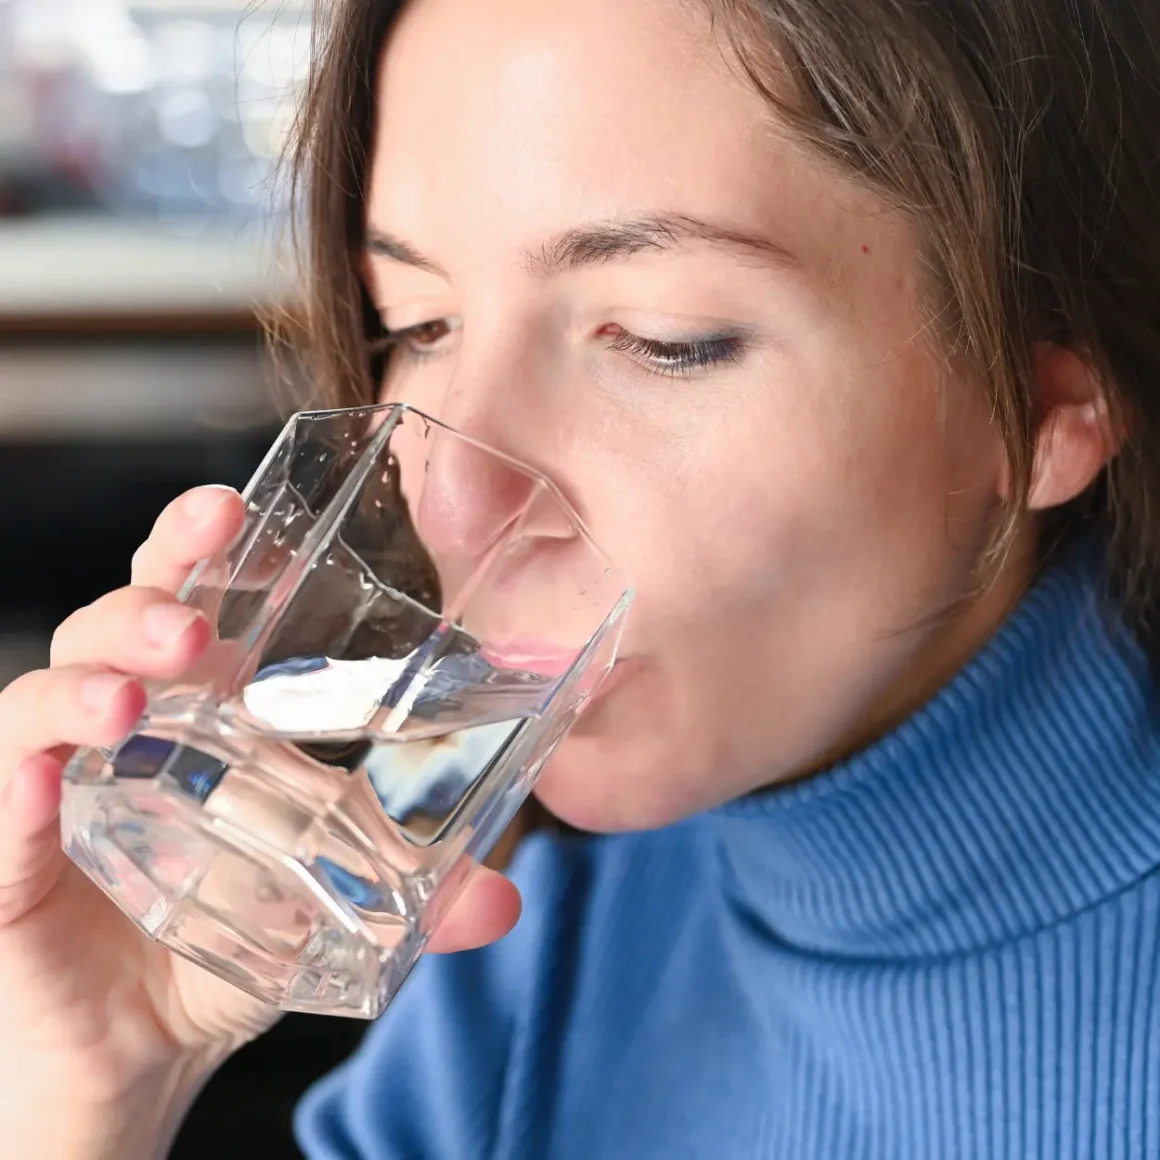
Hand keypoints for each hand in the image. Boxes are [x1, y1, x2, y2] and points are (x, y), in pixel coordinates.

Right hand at [0, 485, 520, 1153]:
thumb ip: (414, 898)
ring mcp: (63, 783)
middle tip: (197, 620)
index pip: (195, 601)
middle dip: (150, 598)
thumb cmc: (224, 936)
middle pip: (117, 625)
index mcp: (203, 712)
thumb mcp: (328, 902)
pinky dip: (23, 778)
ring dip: (89, 683)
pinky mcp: (12, 855)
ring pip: (46, 694)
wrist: (148, 1043)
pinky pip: (7, 797)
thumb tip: (502, 900)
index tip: (236, 507)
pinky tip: (49, 773)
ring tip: (136, 699)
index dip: (203, 549)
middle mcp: (126, 727)